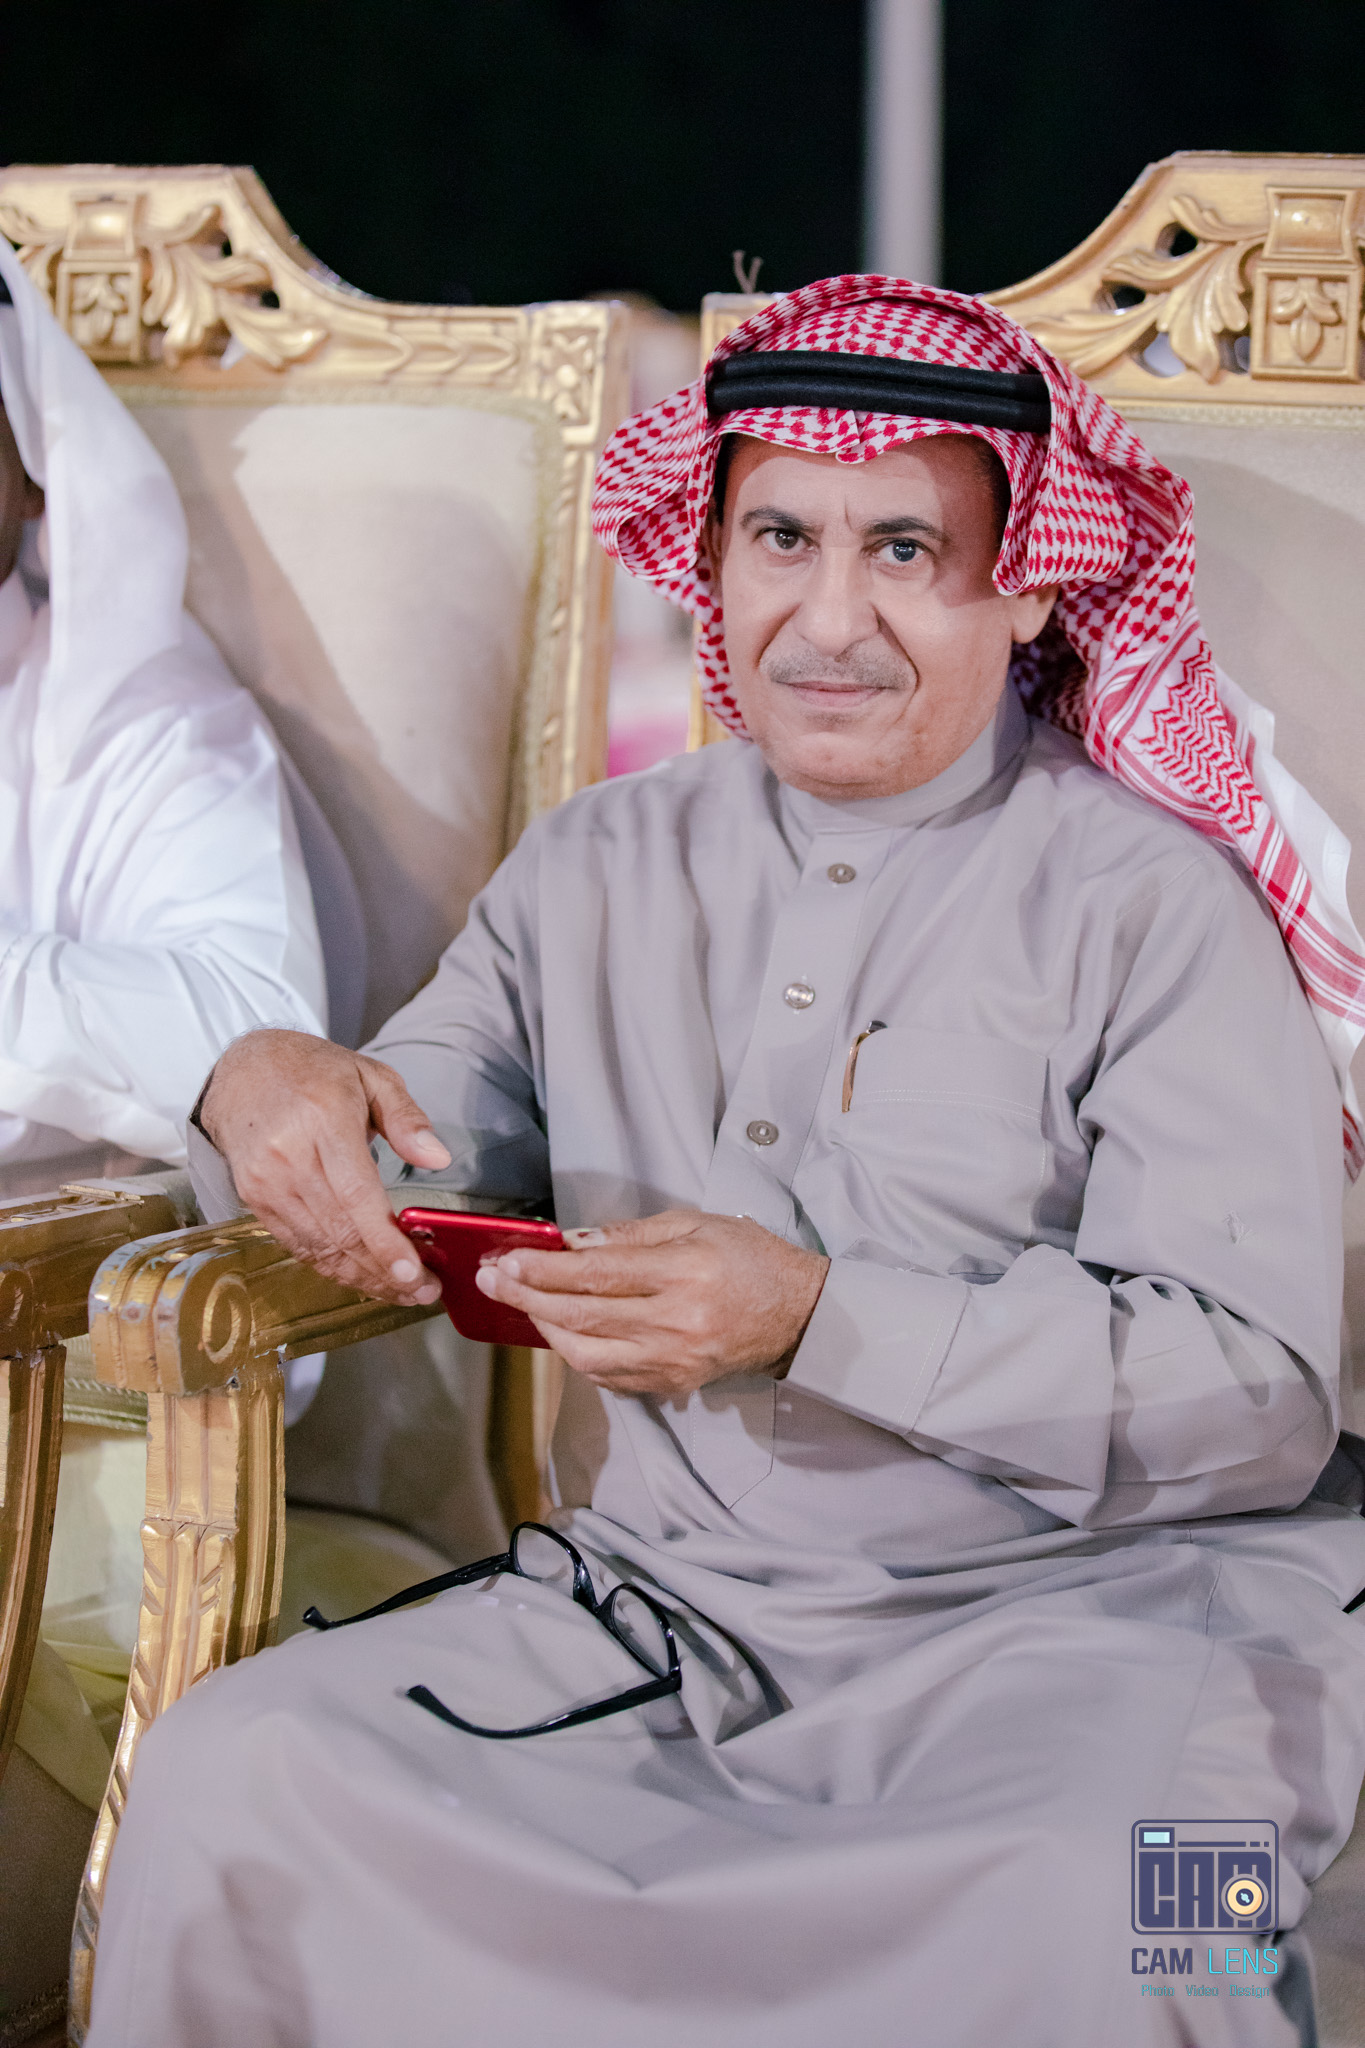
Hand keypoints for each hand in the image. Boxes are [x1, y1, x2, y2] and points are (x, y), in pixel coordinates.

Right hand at [199, 1030, 450, 1306]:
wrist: (241, 1070)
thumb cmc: (313, 1071)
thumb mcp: (371, 1076)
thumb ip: (407, 1118)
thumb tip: (438, 1158)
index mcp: (323, 1121)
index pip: (356, 1195)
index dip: (384, 1241)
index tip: (413, 1270)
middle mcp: (288, 1157)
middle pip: (340, 1231)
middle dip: (384, 1271)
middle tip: (423, 1290)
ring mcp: (265, 1182)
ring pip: (319, 1247)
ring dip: (362, 1277)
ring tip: (401, 1291)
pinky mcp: (253, 1199)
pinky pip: (298, 1245)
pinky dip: (331, 1267)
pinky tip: (362, 1276)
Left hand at [475, 1209, 828, 1395]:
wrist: (798, 1315)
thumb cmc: (750, 1258)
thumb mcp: (696, 1223)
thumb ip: (631, 1235)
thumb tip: (572, 1243)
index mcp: (682, 1273)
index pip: (594, 1273)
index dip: (542, 1269)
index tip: (506, 1259)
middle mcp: (674, 1322)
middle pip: (581, 1316)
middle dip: (527, 1297)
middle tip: (493, 1280)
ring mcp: (671, 1360)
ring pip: (585, 1355)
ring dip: (544, 1329)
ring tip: (522, 1303)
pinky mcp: (671, 1384)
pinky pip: (607, 1376)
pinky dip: (576, 1354)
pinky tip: (561, 1332)